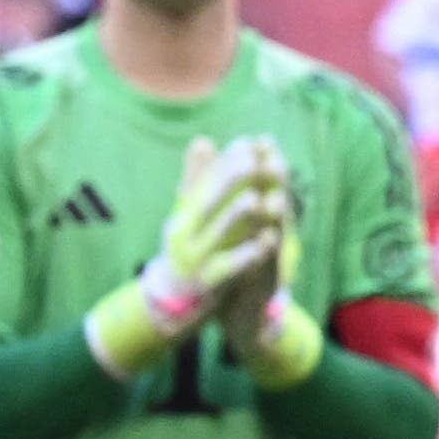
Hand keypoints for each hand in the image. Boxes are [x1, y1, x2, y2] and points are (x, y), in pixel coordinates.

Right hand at [83, 137, 278, 377]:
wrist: (173, 298)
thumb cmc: (187, 247)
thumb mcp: (188, 213)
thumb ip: (198, 178)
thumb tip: (204, 140)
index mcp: (184, 212)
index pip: (205, 181)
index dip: (227, 161)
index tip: (249, 142)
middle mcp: (184, 232)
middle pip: (209, 202)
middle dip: (232, 180)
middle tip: (255, 160)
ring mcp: (194, 257)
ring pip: (218, 233)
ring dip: (238, 216)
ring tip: (258, 199)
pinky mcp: (207, 281)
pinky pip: (228, 267)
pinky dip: (246, 255)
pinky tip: (266, 244)